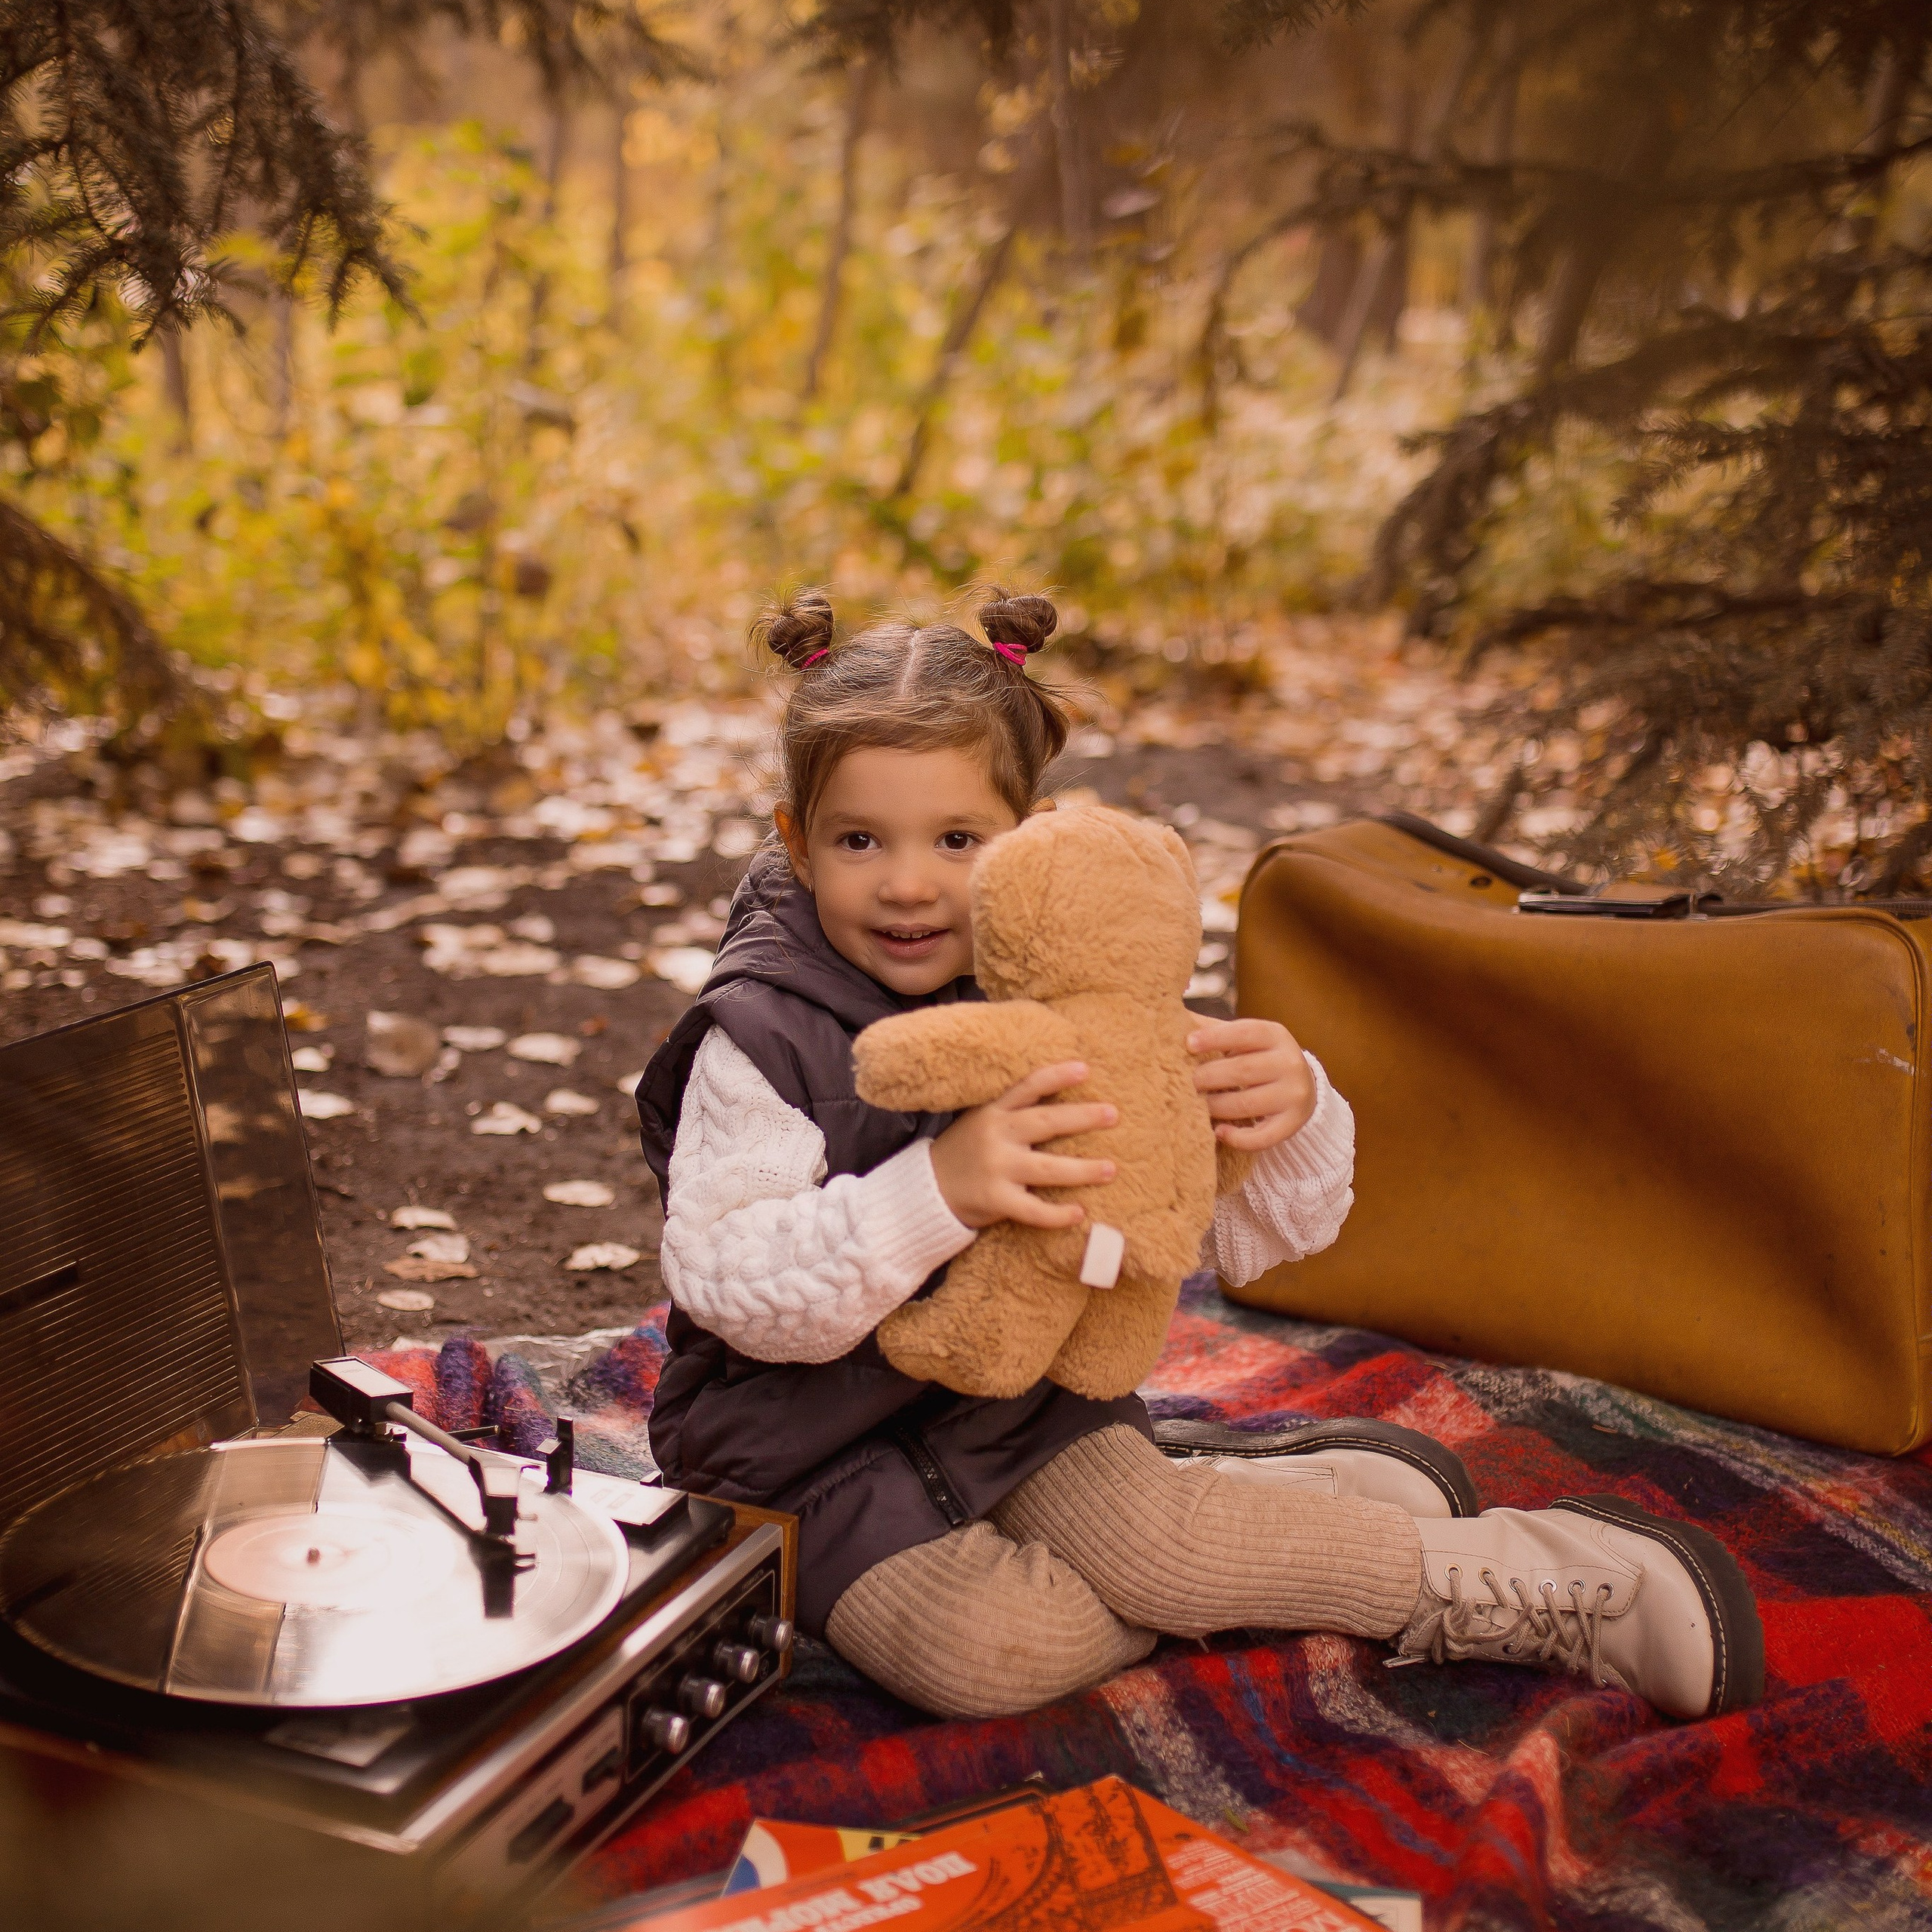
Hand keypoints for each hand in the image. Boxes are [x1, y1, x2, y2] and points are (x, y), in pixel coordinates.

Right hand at [929, 1061, 1116, 1230]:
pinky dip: (1057, 1214)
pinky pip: (1033, 1209)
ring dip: (1083, 1169)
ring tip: (1110, 1169)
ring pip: (1048, 1168)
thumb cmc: (965, 1151)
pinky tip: (1079, 1214)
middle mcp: (997, 1136)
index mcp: (994, 1113)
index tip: (1085, 1070)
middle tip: (1113, 1114)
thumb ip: (1011, 1111)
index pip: (1028, 1088)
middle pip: (1046, 1123)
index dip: (1057, 1077)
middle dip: (1082, 1118)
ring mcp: (997, 1169)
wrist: (927, 1188)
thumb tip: (1060, 1100)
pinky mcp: (996, 1200)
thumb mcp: (980, 1121)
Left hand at [1188, 1017, 1315, 1152]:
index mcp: (1275, 1035)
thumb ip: (1214, 1030)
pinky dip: (1237, 1138)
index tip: (1188, 1044)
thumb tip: (1174, 1022)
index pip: (1244, 1032)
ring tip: (1195, 1106)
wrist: (1301, 1085)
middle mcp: (1289, 1063)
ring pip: (1246, 1105)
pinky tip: (1219, 1132)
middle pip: (1242, 1070)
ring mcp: (1294, 1095)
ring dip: (1215, 1107)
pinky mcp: (1292, 1124)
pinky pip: (1262, 1137)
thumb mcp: (1244, 1038)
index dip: (1215, 1038)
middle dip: (1207, 1077)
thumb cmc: (1259, 1057)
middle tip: (1186, 1083)